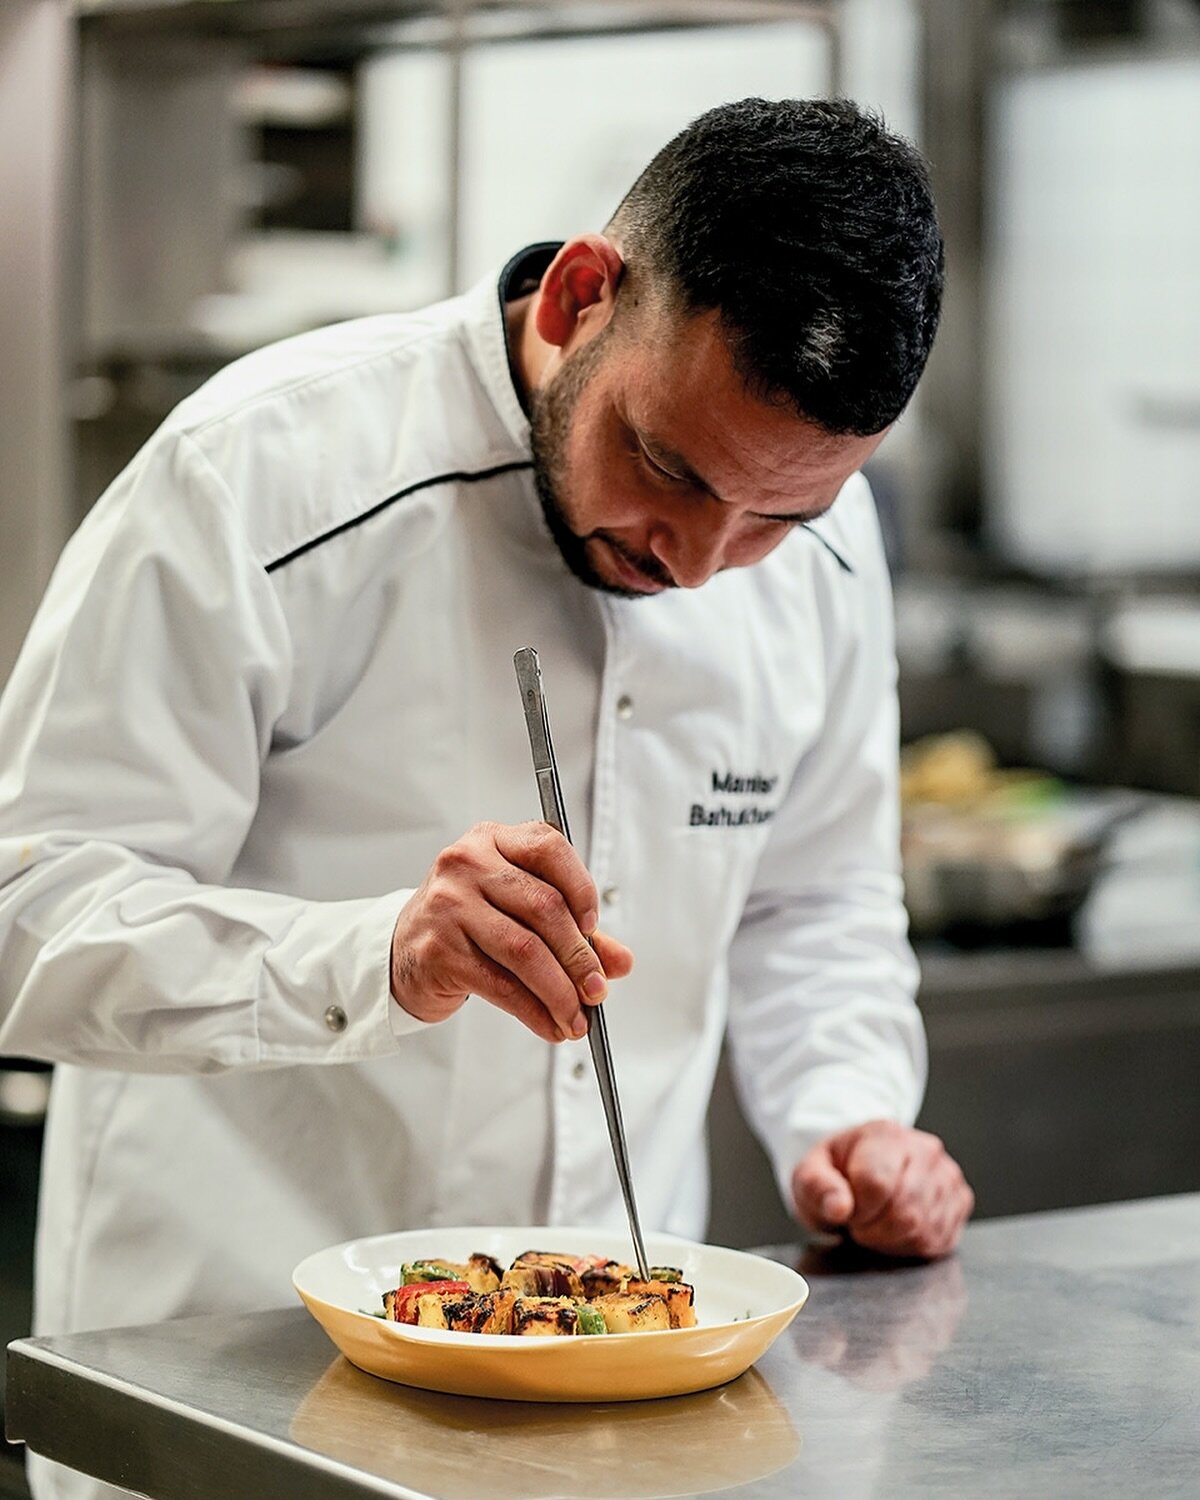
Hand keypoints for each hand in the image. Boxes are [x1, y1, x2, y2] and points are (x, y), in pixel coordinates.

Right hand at [390, 821, 633, 1043]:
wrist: (403, 950)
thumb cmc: (469, 922)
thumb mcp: (517, 909)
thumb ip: (573, 930)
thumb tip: (620, 962)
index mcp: (492, 840)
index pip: (548, 848)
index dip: (581, 888)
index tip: (594, 927)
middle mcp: (467, 864)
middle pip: (543, 907)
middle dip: (579, 957)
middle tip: (597, 990)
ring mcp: (449, 906)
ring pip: (525, 950)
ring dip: (560, 992)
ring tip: (577, 1017)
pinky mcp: (439, 949)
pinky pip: (501, 984)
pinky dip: (534, 1010)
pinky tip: (550, 1025)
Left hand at [791, 1120, 973, 1259]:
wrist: (864, 1167)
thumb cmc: (838, 1171)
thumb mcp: (810, 1173)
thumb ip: (817, 1187)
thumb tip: (838, 1207)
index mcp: (885, 1135)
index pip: (877, 1184)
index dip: (856, 1210)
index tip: (847, 1209)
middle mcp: (925, 1150)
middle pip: (904, 1212)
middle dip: (873, 1230)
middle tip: (860, 1222)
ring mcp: (947, 1175)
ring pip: (923, 1230)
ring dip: (891, 1241)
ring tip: (877, 1223)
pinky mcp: (960, 1200)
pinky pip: (939, 1241)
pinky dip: (912, 1246)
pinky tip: (897, 1230)